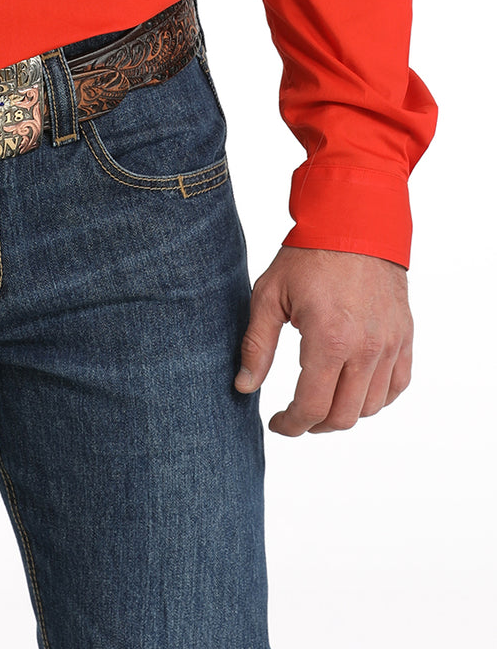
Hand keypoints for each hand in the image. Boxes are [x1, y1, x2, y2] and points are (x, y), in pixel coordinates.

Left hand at [234, 245, 411, 434]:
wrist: (355, 223)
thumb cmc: (308, 256)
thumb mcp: (269, 296)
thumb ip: (257, 346)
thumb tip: (245, 387)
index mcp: (329, 340)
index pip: (311, 407)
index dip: (290, 425)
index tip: (277, 424)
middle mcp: (366, 348)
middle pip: (343, 416)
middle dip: (315, 425)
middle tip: (296, 416)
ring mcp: (390, 344)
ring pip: (372, 407)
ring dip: (344, 413)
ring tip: (321, 400)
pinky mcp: (404, 336)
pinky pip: (397, 386)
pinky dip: (376, 397)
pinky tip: (353, 388)